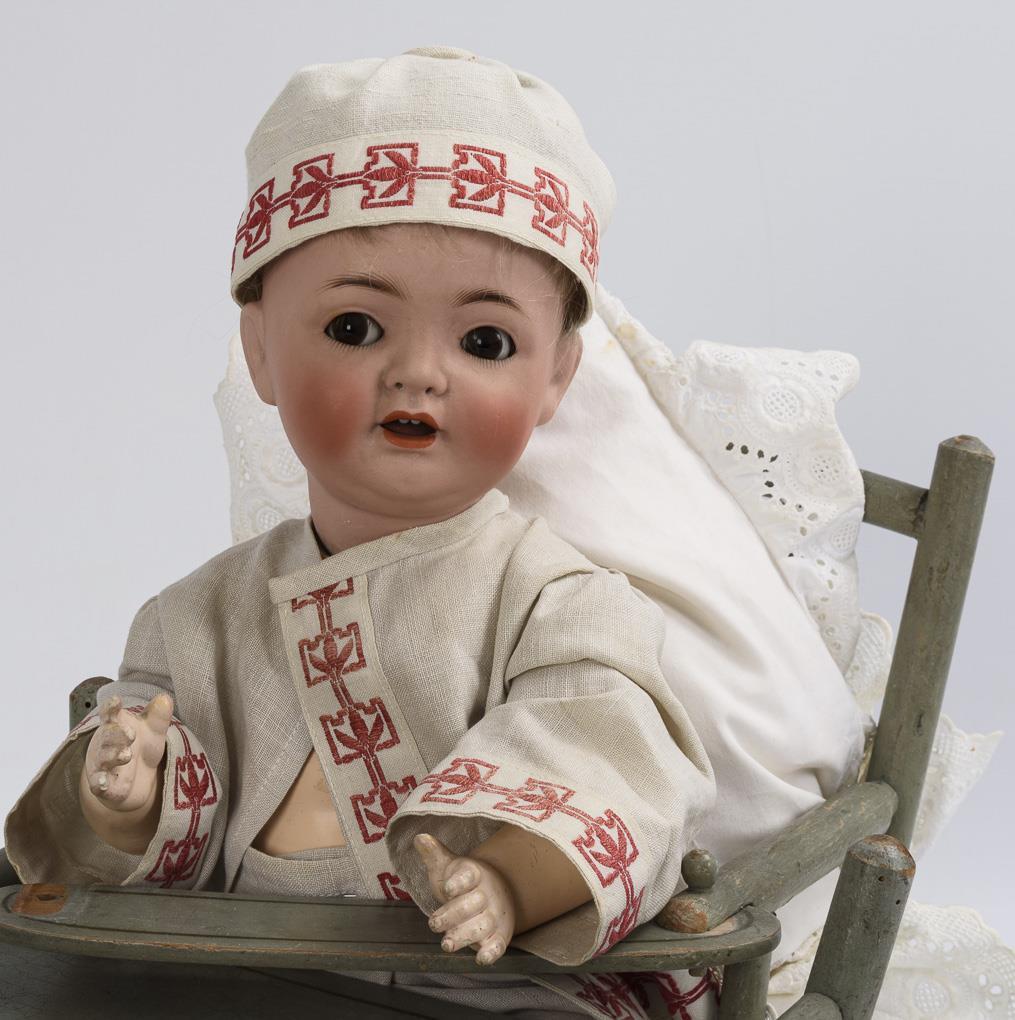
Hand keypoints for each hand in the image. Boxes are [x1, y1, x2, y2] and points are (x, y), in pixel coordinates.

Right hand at [83, 693, 172, 813]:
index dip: (111, 707)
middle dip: (117, 733)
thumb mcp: (154, 731)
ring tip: (126, 755)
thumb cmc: (142, 748)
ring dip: (113, 756)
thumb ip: (158, 716)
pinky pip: (98, 785)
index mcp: (115, 726)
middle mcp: (105, 745)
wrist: (138, 782)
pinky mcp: (104, 788)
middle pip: (107, 736)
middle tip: (131, 734)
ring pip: (103, 760)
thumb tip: (165, 698)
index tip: (116, 701)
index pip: (109, 714)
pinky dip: (100, 784)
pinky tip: (103, 784)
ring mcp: (102, 766)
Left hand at [414, 832, 514, 965]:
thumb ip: (434, 854)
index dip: (459, 883)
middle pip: (473, 904)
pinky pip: (499, 946)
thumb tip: (419, 837)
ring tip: (447, 944)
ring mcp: (493, 916)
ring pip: (482, 927)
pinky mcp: (499, 936)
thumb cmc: (464, 882)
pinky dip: (492, 953)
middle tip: (434, 923)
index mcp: (474, 874)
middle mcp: (486, 895)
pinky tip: (481, 958)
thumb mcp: (448, 867)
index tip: (448, 889)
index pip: (468, 876)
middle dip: (453, 915)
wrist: (496, 893)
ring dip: (465, 936)